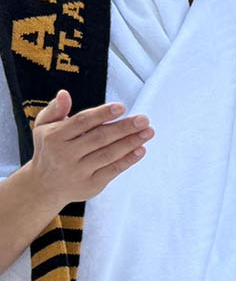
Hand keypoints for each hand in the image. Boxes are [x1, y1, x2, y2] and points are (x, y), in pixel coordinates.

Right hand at [24, 91, 153, 208]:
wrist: (43, 186)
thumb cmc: (49, 149)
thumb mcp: (43, 127)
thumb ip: (55, 109)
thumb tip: (64, 94)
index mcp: (54, 137)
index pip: (82, 122)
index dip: (102, 114)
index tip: (121, 107)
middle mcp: (65, 155)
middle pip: (99, 138)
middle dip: (124, 128)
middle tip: (144, 119)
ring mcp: (78, 171)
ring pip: (108, 154)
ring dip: (131, 142)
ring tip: (148, 132)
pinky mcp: (90, 185)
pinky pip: (113, 170)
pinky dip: (128, 160)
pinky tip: (141, 149)